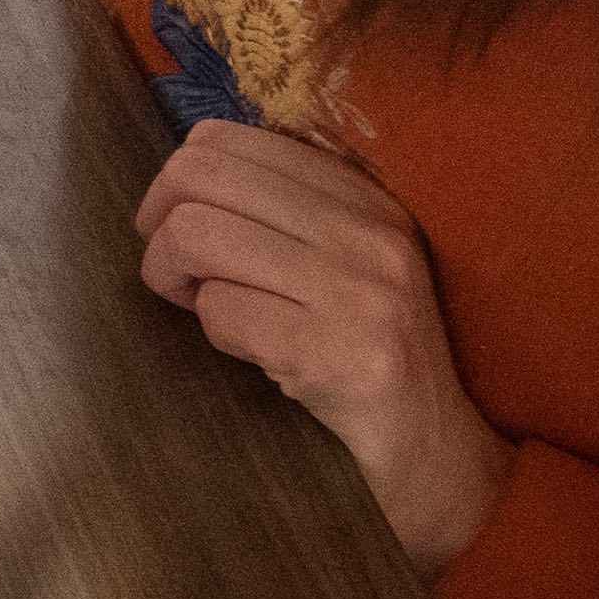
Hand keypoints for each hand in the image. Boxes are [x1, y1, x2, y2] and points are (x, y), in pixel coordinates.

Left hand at [135, 122, 512, 572]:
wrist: (438, 458)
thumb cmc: (368, 361)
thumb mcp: (342, 267)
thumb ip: (280, 217)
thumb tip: (176, 184)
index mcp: (364, 199)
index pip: (224, 140)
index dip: (177, 186)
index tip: (180, 233)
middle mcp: (367, 232)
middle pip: (197, 177)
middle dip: (160, 229)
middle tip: (172, 278)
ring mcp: (359, 291)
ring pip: (197, 236)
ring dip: (175, 282)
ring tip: (204, 313)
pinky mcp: (339, 353)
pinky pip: (222, 313)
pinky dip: (214, 334)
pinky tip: (250, 357)